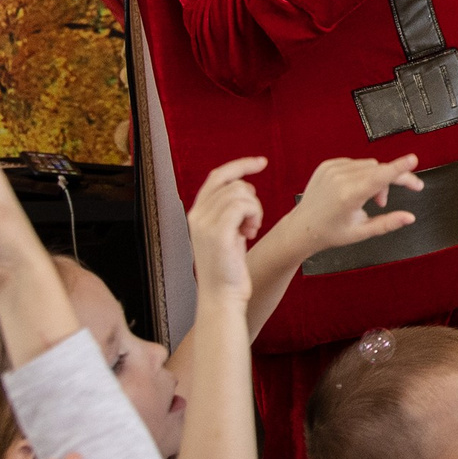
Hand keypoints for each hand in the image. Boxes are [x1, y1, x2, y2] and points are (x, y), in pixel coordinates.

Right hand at [187, 157, 266, 301]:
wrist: (222, 296)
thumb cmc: (229, 268)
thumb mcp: (228, 233)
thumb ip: (231, 210)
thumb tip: (246, 187)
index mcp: (196, 213)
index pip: (218, 176)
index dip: (241, 165)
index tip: (261, 162)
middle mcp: (196, 215)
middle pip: (232, 183)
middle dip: (251, 197)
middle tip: (253, 222)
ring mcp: (204, 223)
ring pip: (241, 193)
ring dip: (255, 209)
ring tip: (250, 230)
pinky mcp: (217, 233)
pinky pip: (243, 205)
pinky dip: (254, 214)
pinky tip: (250, 232)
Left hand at [290, 154, 423, 250]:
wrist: (302, 227)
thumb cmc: (330, 232)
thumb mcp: (362, 232)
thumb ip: (388, 223)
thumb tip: (409, 218)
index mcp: (349, 196)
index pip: (380, 177)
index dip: (399, 168)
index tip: (412, 159)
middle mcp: (340, 179)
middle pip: (379, 170)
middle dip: (393, 180)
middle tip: (396, 196)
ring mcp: (332, 169)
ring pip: (369, 165)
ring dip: (377, 178)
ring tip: (371, 199)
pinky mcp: (327, 165)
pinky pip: (355, 163)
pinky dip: (362, 174)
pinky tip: (356, 189)